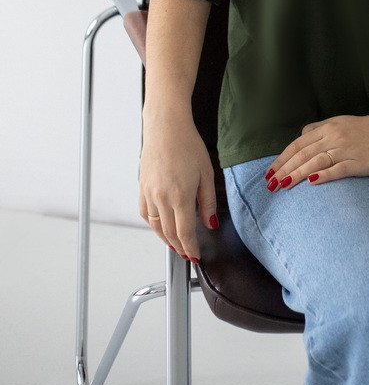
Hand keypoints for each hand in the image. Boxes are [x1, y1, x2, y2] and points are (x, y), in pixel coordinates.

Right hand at [138, 114, 217, 260]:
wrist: (166, 127)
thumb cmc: (188, 145)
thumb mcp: (206, 173)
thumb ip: (208, 202)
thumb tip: (210, 223)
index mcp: (180, 196)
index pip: (185, 233)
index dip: (190, 248)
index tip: (195, 256)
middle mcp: (161, 198)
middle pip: (169, 234)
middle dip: (180, 247)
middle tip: (187, 254)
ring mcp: (149, 194)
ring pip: (156, 227)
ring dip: (166, 239)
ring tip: (176, 244)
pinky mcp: (141, 188)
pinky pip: (146, 214)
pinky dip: (154, 225)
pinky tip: (162, 225)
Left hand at [264, 112, 368, 190]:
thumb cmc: (365, 128)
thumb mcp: (339, 123)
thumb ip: (318, 129)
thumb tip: (301, 136)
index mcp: (327, 128)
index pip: (297, 145)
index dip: (281, 159)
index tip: (269, 173)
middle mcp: (333, 137)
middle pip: (302, 154)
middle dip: (284, 169)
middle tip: (269, 185)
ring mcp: (345, 150)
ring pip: (315, 161)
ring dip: (297, 173)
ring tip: (283, 185)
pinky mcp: (358, 162)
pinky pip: (338, 169)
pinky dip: (323, 175)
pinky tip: (311, 182)